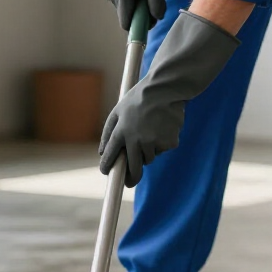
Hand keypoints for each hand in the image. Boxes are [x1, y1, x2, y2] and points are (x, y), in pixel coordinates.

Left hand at [100, 11, 240, 185]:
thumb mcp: (118, 111)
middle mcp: (136, 139)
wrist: (165, 88)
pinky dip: (163, 142)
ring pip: (149, 157)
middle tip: (129, 183)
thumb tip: (102, 153)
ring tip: (150, 130)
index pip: (111, 156)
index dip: (108, 166)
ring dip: (148, 151)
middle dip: (131, 178)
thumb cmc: (139, 98)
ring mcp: (154, 142)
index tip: (107, 173)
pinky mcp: (169, 142)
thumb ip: (108, 132)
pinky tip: (163, 126)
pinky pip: (163, 149)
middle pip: (133, 168)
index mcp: (121, 131)